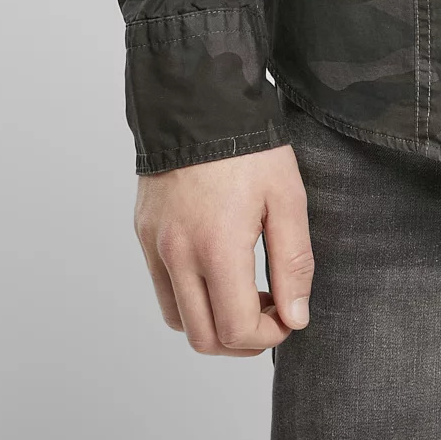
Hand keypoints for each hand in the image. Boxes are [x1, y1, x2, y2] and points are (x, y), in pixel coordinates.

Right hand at [134, 144, 313, 355]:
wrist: (201, 98)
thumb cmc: (249, 145)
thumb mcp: (287, 198)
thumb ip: (293, 263)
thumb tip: (295, 317)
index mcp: (216, 248)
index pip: (236, 330)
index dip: (268, 337)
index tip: (288, 317)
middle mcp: (177, 254)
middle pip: (203, 338)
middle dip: (241, 341)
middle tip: (268, 313)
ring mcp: (155, 245)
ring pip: (178, 320)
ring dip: (212, 324)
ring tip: (243, 294)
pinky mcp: (145, 233)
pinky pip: (163, 288)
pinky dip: (189, 298)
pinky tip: (216, 271)